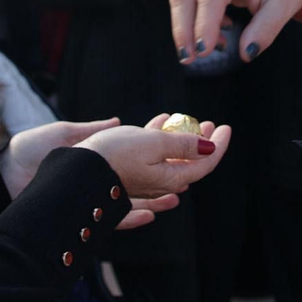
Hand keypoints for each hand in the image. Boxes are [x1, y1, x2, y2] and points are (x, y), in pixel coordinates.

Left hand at [0, 118, 184, 229]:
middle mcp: (97, 179)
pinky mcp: (84, 213)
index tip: (177, 144)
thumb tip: (118, 122)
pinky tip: (153, 213)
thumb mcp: (65, 133)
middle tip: (190, 172)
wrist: (2, 177)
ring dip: (158, 199)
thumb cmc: (29, 151)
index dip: (155, 152)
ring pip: (133, 200)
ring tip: (179, 193)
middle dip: (166, 177)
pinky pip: (116, 219)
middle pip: (140, 180)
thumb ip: (92, 130)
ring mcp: (92, 197)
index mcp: (94, 159)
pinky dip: (135, 216)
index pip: (132, 155)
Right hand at [77, 114, 230, 204]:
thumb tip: (209, 148)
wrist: (76, 169)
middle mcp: (162, 183)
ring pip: (172, 157)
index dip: (219, 144)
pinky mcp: (132, 172)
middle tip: (210, 123)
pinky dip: (162, 138)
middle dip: (203, 141)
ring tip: (183, 118)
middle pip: (191, 161)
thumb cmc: (114, 155)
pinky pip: (154, 155)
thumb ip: (183, 145)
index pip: (205, 162)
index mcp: (171, 178)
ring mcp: (147, 179)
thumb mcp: (154, 143)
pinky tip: (159, 122)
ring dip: (181, 137)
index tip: (225, 126)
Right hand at [169, 0, 301, 63]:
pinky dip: (197, 22)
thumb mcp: (286, 3)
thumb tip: (246, 54)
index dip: (204, 25)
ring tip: (204, 53)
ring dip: (185, 28)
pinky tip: (218, 37)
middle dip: (183, 29)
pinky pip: (190, 0)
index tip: (203, 53)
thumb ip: (266, 28)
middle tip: (188, 59)